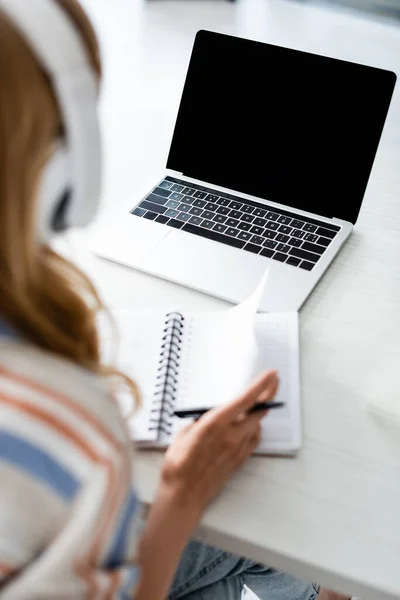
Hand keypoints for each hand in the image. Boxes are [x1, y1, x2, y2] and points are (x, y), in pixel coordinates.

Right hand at [159, 370, 278, 519]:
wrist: (183, 495)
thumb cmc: (177, 465)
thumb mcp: (183, 434)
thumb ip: (199, 421)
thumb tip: (207, 415)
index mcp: (215, 423)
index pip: (245, 400)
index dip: (260, 385)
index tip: (271, 374)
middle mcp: (230, 435)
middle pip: (259, 411)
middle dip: (269, 394)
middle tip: (273, 382)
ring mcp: (237, 449)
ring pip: (257, 425)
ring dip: (260, 412)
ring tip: (260, 402)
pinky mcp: (238, 461)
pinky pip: (254, 440)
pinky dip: (256, 430)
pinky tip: (253, 425)